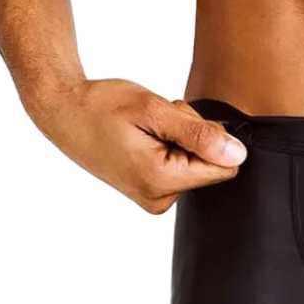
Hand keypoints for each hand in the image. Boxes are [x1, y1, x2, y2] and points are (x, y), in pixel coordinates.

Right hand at [25, 78, 247, 213]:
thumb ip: (198, 134)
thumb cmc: (103, 106)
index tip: (179, 121)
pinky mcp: (150, 189)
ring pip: (196, 161)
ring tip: (148, 125)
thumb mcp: (154, 110)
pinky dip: (170, 143)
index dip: (211, 136)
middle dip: (193, 134)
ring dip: (180, 135)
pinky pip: (180, 163)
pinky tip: (145, 133)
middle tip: (159, 119)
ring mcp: (153, 196)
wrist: (65, 112)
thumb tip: (238, 154)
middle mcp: (159, 198)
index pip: (222, 168)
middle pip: (210, 163)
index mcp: (161, 181)